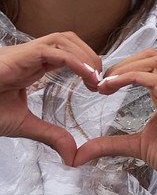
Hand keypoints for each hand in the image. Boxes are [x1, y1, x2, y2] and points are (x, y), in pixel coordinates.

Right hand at [0, 32, 104, 164]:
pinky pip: (50, 50)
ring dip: (85, 54)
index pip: (65, 52)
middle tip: (102, 80)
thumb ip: (50, 136)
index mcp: (30, 66)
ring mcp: (21, 53)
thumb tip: (72, 156)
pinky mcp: (17, 56)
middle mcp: (28, 55)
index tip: (98, 84)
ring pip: (62, 39)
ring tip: (96, 77)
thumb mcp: (24, 125)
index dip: (86, 63)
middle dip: (90, 55)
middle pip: (68, 39)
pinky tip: (86, 74)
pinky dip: (73, 59)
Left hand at [74, 50, 156, 194]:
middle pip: (151, 56)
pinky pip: (155, 80)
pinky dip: (129, 79)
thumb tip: (79, 153)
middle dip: (121, 64)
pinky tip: (111, 88)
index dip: (124, 68)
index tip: (101, 85)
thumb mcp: (139, 146)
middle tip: (99, 82)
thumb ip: (112, 143)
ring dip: (123, 69)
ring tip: (103, 84)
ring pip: (154, 62)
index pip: (151, 65)